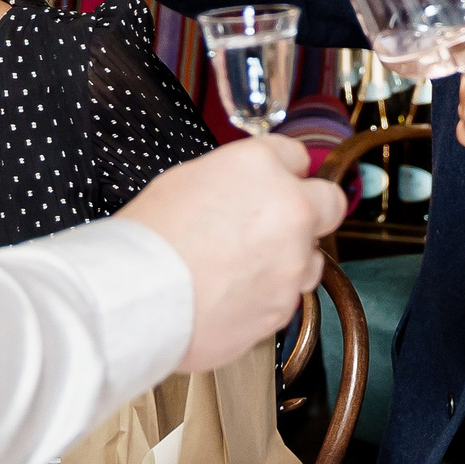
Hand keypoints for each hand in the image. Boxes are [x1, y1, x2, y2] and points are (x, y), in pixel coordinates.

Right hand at [119, 136, 345, 371]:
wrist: (135, 298)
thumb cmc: (147, 239)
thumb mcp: (186, 181)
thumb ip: (235, 180)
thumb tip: (248, 189)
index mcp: (261, 167)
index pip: (296, 155)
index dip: (283, 171)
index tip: (276, 182)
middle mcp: (290, 210)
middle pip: (329, 202)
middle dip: (310, 210)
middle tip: (279, 223)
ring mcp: (293, 262)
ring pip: (312, 258)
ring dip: (289, 259)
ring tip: (242, 268)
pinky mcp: (284, 307)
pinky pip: (288, 297)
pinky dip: (267, 296)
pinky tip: (231, 295)